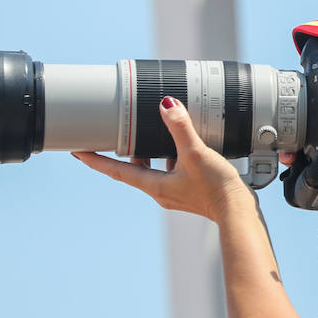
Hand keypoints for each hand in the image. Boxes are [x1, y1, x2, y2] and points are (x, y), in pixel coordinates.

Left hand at [73, 97, 253, 222]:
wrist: (238, 212)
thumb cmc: (217, 188)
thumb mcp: (196, 153)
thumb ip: (181, 128)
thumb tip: (167, 105)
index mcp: (154, 185)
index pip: (117, 170)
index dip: (96, 160)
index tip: (79, 151)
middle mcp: (161, 191)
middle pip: (134, 169)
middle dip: (126, 151)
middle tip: (117, 134)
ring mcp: (175, 193)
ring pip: (153, 170)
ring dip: (150, 154)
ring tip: (153, 135)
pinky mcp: (189, 191)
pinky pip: (171, 172)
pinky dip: (170, 159)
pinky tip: (183, 149)